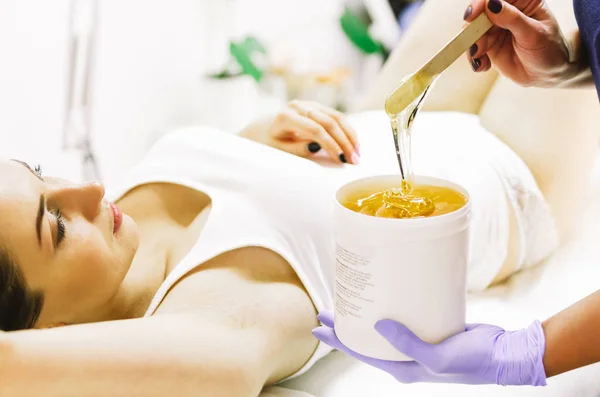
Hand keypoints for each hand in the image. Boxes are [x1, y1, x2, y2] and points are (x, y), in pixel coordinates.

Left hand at [250, 100, 359, 163]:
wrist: (262, 130)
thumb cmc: (269, 143)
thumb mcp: (278, 150)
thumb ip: (297, 149)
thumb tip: (318, 146)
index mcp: (285, 116)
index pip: (315, 129)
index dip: (331, 144)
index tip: (341, 159)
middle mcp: (297, 106)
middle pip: (328, 121)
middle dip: (344, 141)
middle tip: (354, 160)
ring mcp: (308, 104)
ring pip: (336, 116)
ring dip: (350, 135)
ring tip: (358, 153)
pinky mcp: (316, 106)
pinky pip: (336, 116)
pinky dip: (347, 129)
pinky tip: (354, 143)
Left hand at [313, 310, 546, 385]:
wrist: (503, 354)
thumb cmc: (472, 361)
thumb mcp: (438, 357)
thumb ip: (407, 344)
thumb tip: (376, 325)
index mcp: (404, 368)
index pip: (362, 353)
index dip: (338, 340)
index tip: (319, 326)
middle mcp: (407, 358)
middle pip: (367, 340)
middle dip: (346, 327)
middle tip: (327, 309)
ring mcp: (418, 344)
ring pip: (383, 330)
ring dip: (366, 317)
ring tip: (351, 301)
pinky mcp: (430, 330)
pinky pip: (403, 320)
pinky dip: (390, 310)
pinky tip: (385, 296)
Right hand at [464, 0, 579, 86]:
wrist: (547, 75)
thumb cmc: (549, 50)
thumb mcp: (534, 34)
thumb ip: (512, 19)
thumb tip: (491, 3)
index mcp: (523, 1)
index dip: (481, 3)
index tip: (472, 16)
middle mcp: (507, 12)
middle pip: (480, 13)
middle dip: (473, 30)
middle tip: (476, 46)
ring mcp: (496, 28)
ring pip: (473, 31)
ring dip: (473, 46)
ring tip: (480, 58)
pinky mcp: (489, 44)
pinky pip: (473, 47)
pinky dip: (474, 58)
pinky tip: (483, 66)